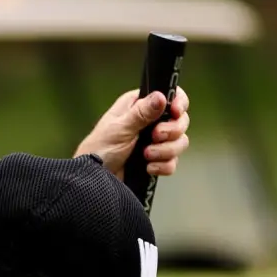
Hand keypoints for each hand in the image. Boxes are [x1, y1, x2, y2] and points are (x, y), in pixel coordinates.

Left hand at [72, 87, 190, 179]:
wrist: (95, 179)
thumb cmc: (99, 149)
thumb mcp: (120, 128)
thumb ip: (142, 113)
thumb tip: (161, 96)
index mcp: (140, 106)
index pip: (171, 96)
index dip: (179, 103)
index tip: (176, 112)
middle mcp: (150, 122)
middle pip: (180, 120)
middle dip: (171, 131)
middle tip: (155, 136)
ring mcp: (155, 142)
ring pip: (179, 142)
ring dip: (165, 150)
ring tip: (146, 155)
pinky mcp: (156, 161)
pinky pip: (172, 162)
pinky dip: (163, 166)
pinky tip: (148, 168)